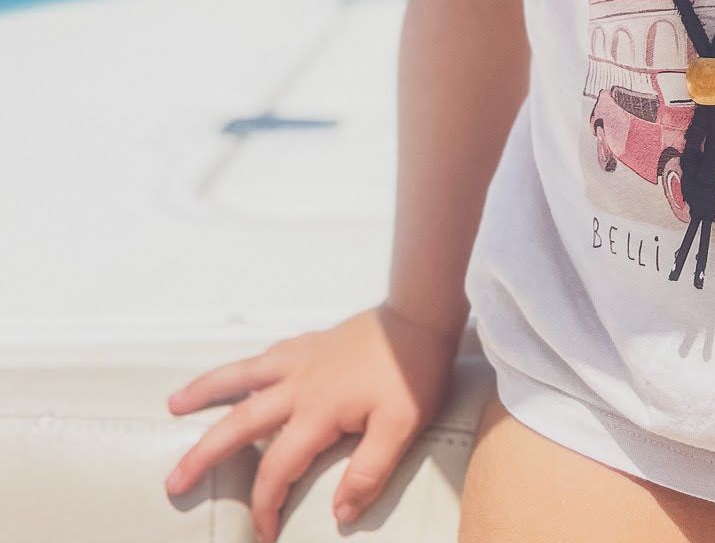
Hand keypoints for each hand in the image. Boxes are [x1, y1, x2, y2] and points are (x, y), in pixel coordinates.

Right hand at [163, 301, 462, 541]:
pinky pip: (267, 356)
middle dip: (204, 455)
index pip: (278, 468)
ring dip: (206, 390)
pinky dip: (246, 368)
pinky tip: (240, 374)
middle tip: (174, 480)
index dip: (266, 505)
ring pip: (241, 375)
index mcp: (317, 411)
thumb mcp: (401, 428)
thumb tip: (338, 514)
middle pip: (239, 423)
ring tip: (174, 403)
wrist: (421, 314)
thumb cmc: (413, 371)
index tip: (264, 532)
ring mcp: (302, 359)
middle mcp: (298, 384)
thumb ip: (368, 472)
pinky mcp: (312, 342)